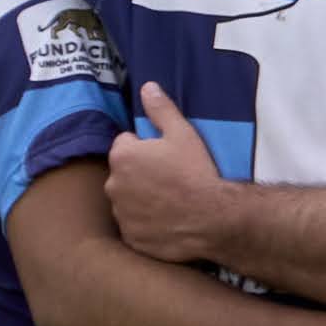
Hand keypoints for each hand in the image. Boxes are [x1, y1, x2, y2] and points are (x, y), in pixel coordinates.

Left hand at [103, 84, 235, 265]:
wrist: (212, 219)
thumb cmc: (197, 173)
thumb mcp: (183, 134)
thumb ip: (161, 110)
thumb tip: (147, 87)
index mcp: (122, 155)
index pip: (126, 144)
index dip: (147, 149)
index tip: (166, 158)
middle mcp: (113, 185)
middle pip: (124, 174)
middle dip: (140, 175)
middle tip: (170, 181)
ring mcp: (121, 214)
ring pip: (128, 201)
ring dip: (141, 200)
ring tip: (170, 203)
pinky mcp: (131, 238)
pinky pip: (135, 227)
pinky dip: (146, 225)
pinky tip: (167, 222)